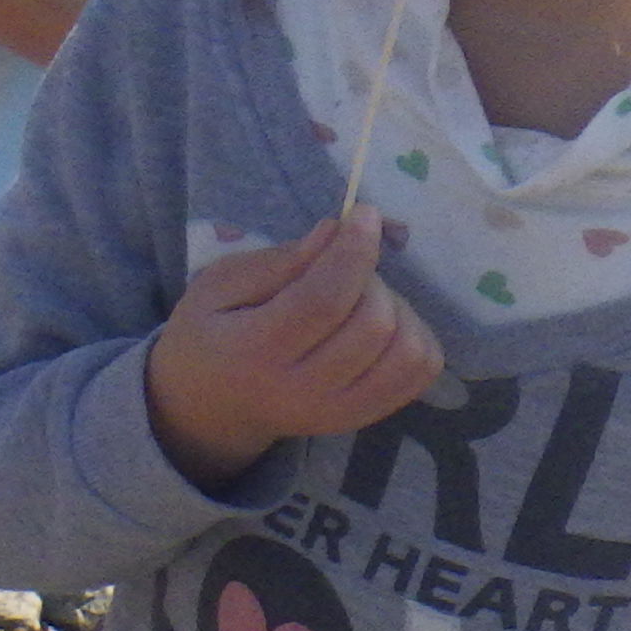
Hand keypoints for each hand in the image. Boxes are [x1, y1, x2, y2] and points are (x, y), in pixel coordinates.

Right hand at [144, 211, 440, 485]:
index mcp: (255, 351)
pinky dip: (415, 336)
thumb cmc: (210, 335)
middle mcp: (303, 390)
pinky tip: (384, 324)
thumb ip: (277, 261)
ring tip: (362, 299)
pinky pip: (420, 373)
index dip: (354, 251)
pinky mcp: (364, 417)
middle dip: (370, 277)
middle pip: (373, 324)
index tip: (365, 213)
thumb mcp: (218, 286)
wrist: (211, 407)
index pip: (323, 300)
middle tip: (344, 265)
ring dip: (397, 308)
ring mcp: (339, 411)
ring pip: (407, 351)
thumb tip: (336, 231)